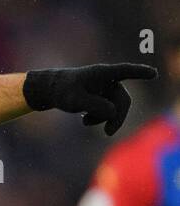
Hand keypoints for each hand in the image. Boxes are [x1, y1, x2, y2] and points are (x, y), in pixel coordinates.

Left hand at [23, 63, 156, 135]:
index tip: (153, 74)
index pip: (125, 72)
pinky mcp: (103, 97)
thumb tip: (113, 112)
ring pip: (115, 108)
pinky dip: (98, 118)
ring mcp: (107, 89)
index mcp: (103, 73)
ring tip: (85, 121)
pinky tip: (84, 120)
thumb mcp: (75, 100)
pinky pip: (108, 112)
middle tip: (108, 133)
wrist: (52, 91)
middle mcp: (108, 80)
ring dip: (103, 118)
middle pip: (122, 100)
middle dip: (117, 117)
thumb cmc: (62, 91)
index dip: (140, 73)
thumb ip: (94, 105)